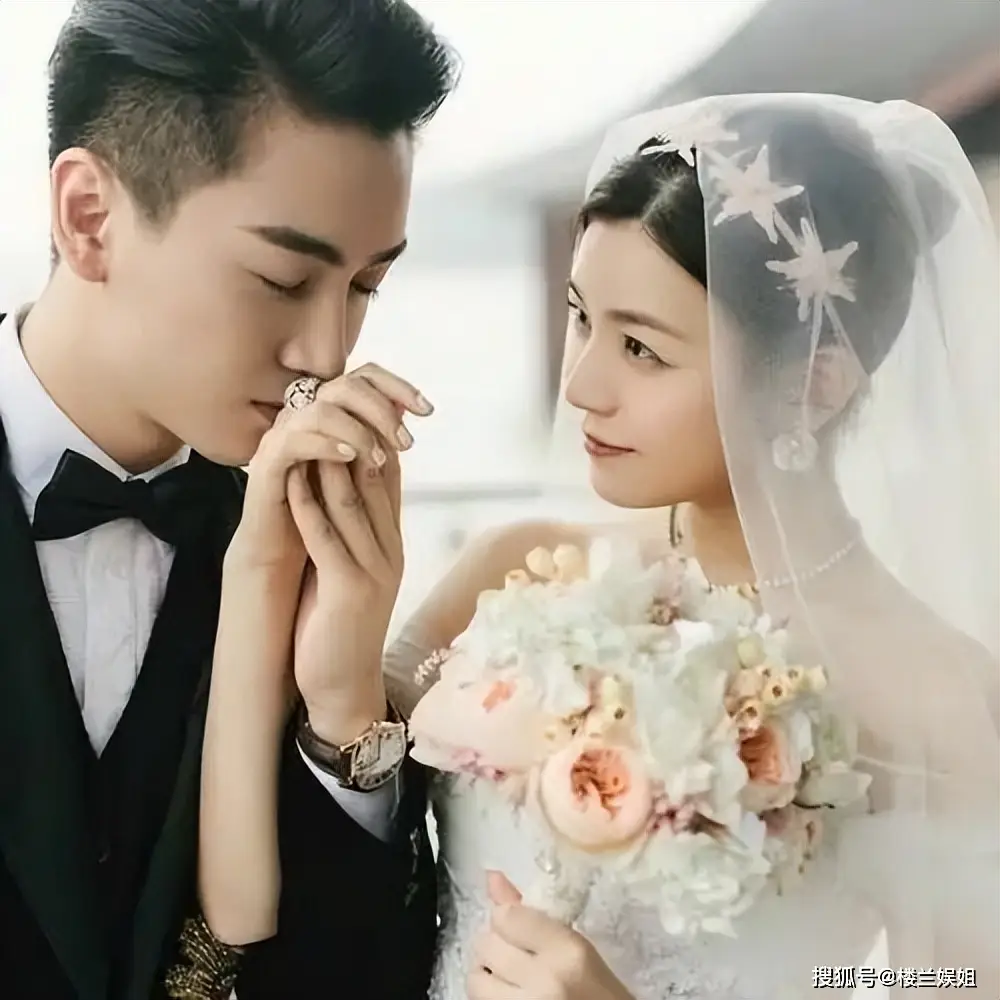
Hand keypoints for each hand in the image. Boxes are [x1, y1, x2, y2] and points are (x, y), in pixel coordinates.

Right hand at [228, 362, 430, 578]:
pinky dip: (325, 446)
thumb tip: (405, 409)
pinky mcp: (267, 464)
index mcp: (326, 416)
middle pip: (345, 386)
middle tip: (406, 441)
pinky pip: (294, 440)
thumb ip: (376, 441)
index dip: (397, 387)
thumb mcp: (359, 476)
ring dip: (357, 430)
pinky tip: (349, 458)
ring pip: (321, 410)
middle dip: (382, 410)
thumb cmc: (322, 519)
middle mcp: (304, 418)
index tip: (427, 409)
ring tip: (379, 457)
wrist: (283, 561)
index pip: (363, 379)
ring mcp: (282, 438)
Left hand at [284, 367, 431, 742]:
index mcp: (391, 541)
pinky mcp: (350, 589)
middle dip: (350, 435)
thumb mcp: (351, 568)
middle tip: (324, 399)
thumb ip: (351, 527)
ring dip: (328, 461)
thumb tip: (335, 479)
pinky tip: (291, 480)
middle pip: (374, 478)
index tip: (343, 403)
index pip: (387, 475)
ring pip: (352, 501)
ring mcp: (375, 568)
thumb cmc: (337, 624)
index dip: (368, 434)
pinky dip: (309, 506)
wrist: (344, 687)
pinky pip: (328, 538)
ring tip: (307, 426)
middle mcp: (390, 549)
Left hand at [466, 873, 633, 999]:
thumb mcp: (578, 948)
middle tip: (517, 955)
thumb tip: (491, 877)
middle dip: (497, 945)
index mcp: (567, 950)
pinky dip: (489, 995)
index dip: (507, 919)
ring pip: (476, 978)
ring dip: (488, 974)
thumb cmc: (601, 992)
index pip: (506, 916)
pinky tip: (509, 994)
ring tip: (509, 977)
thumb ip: (532, 914)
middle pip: (487, 943)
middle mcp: (545, 978)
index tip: (519, 929)